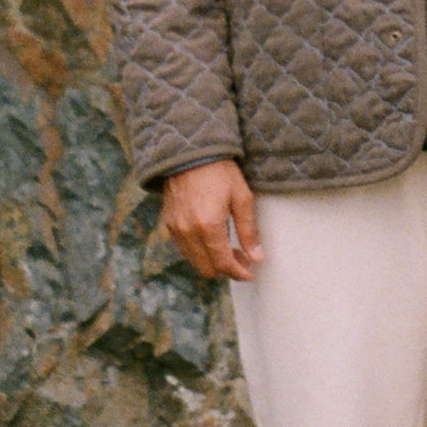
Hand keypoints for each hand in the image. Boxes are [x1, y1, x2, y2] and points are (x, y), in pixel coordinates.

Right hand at [160, 158, 262, 281]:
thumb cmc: (219, 171)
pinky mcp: (169, 223)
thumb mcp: (242, 197)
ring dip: (212, 262)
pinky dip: (199, 252)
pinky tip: (211, 240)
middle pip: (207, 269)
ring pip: (194, 261)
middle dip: (226, 269)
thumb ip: (248, 230)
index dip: (239, 273)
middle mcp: (188, 231)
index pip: (223, 264)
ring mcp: (175, 228)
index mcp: (208, 225)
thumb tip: (257, 257)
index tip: (250, 272)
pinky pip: (184, 249)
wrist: (190, 152)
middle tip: (242, 259)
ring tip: (228, 249)